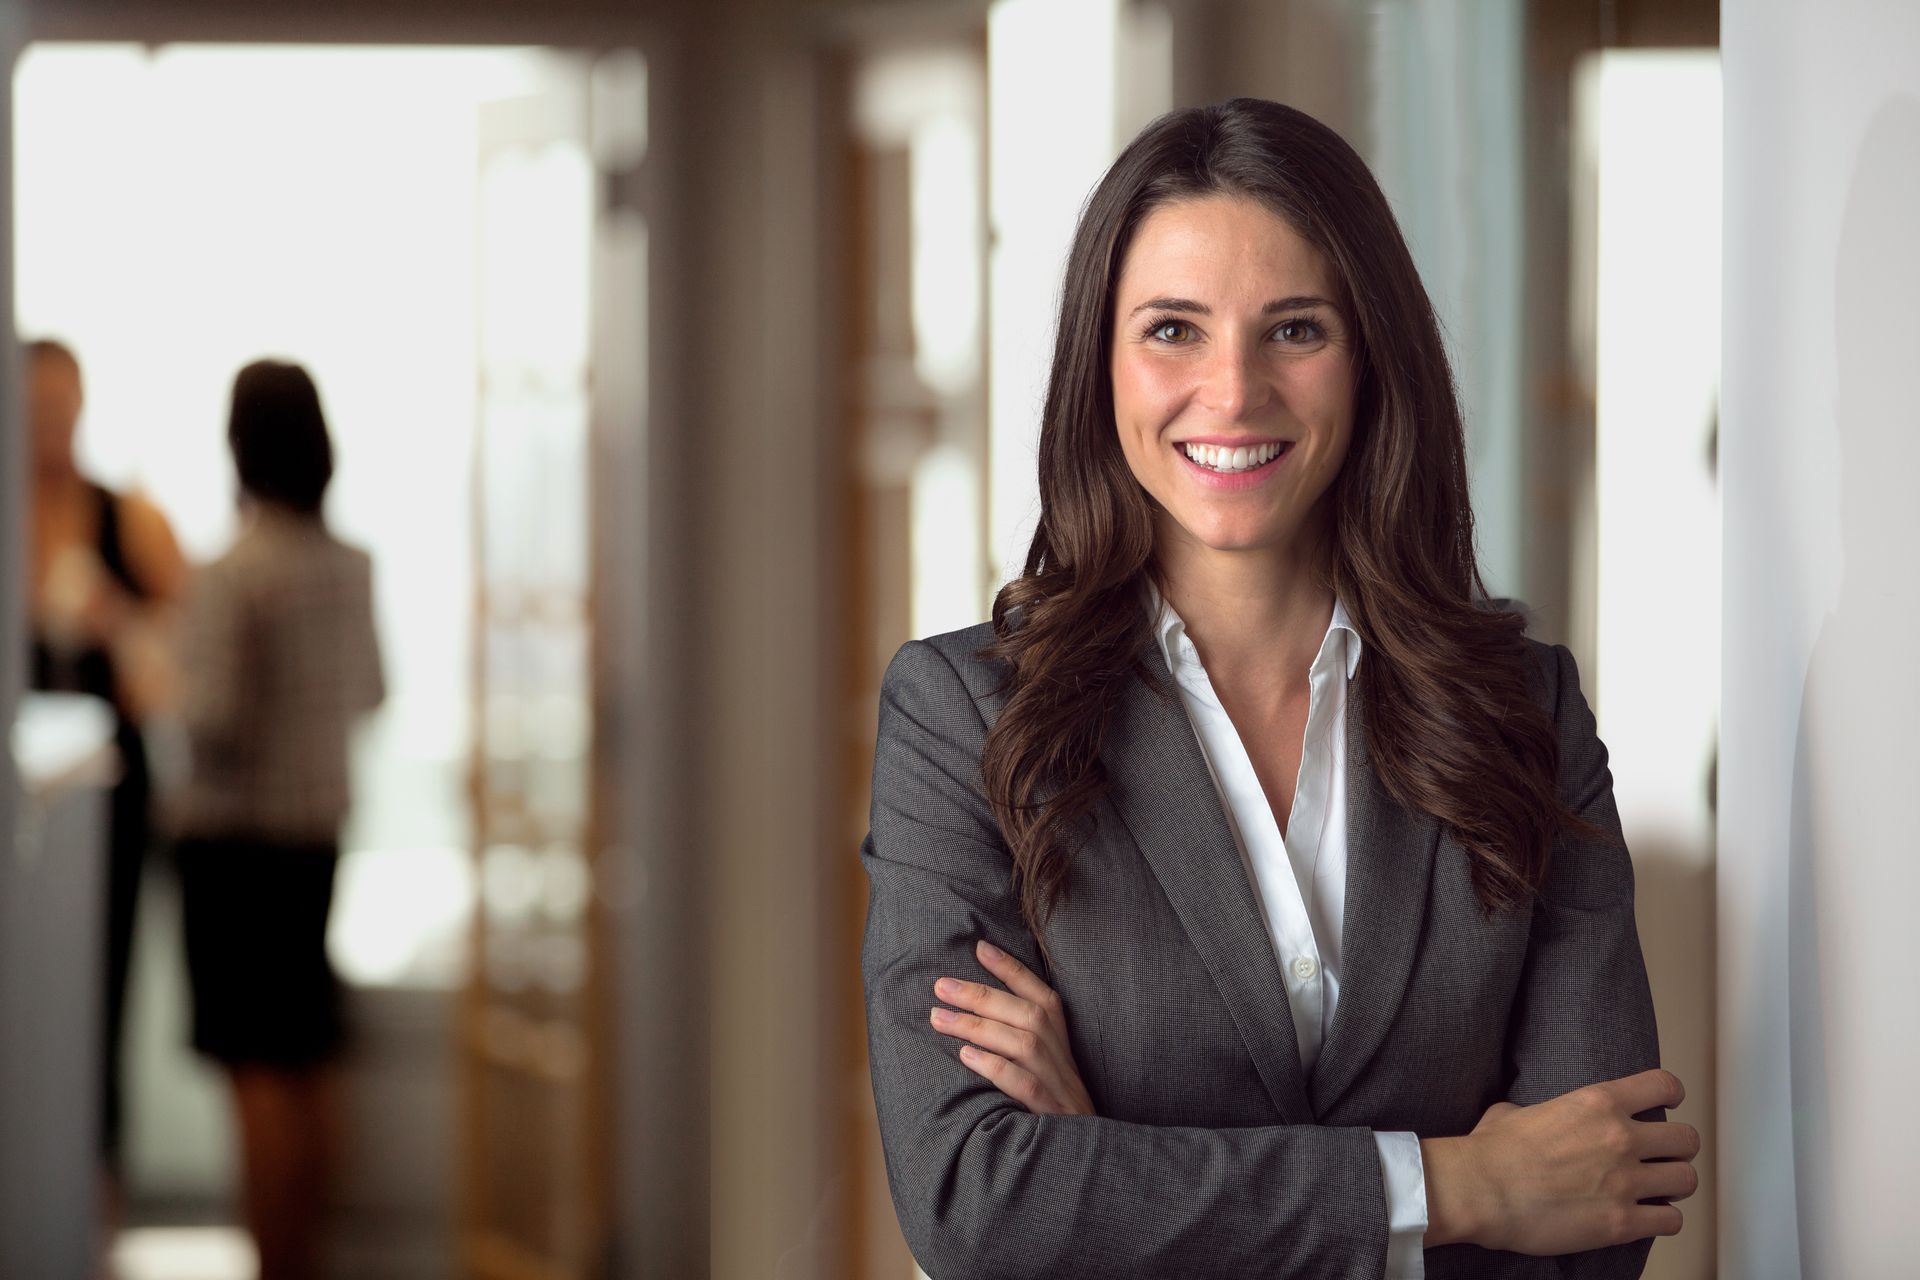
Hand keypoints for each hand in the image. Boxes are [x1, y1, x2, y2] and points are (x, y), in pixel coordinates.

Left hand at [929, 939, 1094, 1116]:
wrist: (1086, 1161)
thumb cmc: (1054, 1112)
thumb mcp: (1045, 1072)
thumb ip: (1018, 1042)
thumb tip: (971, 1014)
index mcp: (1063, 1044)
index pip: (1042, 996)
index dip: (1013, 970)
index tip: (980, 947)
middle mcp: (1064, 1060)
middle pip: (1028, 1015)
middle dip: (982, 996)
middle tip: (940, 986)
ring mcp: (1060, 1088)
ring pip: (1024, 1044)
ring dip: (980, 1026)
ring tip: (940, 1017)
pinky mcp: (1053, 1116)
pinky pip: (1026, 1086)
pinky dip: (996, 1068)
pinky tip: (966, 1057)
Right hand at [1422, 1068, 1698, 1254]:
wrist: (1478, 1191)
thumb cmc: (1489, 1152)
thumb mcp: (1516, 1111)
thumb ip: (1545, 1112)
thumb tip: (1534, 1117)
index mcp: (1597, 1103)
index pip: (1664, 1085)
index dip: (1671, 1096)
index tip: (1668, 1106)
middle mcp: (1620, 1138)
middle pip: (1686, 1139)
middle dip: (1676, 1150)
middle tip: (1661, 1158)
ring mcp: (1624, 1181)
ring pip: (1686, 1180)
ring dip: (1673, 1186)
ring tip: (1657, 1191)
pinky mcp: (1621, 1222)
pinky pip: (1671, 1221)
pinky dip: (1663, 1220)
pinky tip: (1647, 1218)